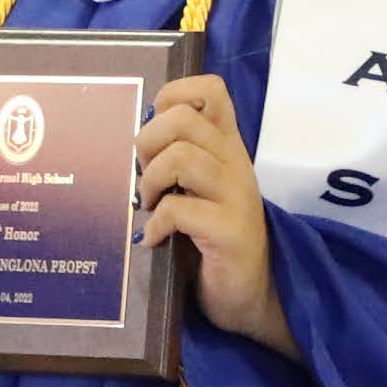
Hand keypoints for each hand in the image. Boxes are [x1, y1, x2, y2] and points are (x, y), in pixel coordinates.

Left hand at [141, 75, 294, 362]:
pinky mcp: (230, 232)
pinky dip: (155, 224)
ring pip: (181, 157)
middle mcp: (235, 163)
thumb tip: (134, 140)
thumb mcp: (198, 189)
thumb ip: (178, 160)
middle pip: (184, 119)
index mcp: (227, 147)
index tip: (157, 131)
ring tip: (150, 206)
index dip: (174, 96)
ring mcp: (235, 196)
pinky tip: (154, 239)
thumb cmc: (214, 240)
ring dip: (151, 182)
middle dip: (149, 143)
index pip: (210, 90)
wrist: (252, 296)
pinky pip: (179, 210)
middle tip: (147, 178)